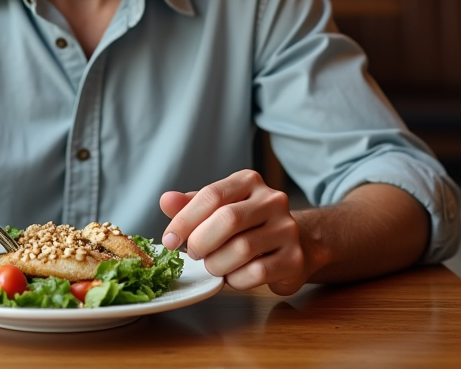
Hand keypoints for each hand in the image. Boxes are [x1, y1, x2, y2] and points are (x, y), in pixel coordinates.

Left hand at [160, 169, 309, 294]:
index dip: (185, 220)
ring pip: (242, 248)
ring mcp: (287, 229)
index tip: (169, 240)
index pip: (212, 195)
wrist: (294, 244)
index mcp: (249, 181)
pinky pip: (256, 273)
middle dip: (202, 242)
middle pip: (228, 219)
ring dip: (217, 264)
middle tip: (194, 254)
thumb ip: (191, 205)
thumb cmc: (247, 225)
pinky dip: (236, 279)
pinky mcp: (294, 259)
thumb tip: (166, 200)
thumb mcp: (218, 208)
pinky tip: (234, 275)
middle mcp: (272, 200)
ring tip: (214, 265)